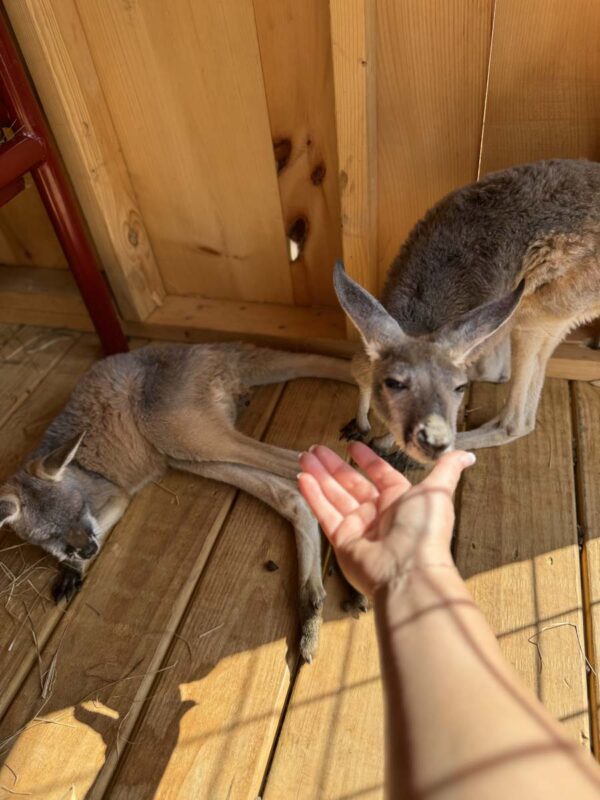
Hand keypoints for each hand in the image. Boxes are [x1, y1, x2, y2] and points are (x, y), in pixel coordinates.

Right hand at [298, 442, 475, 598]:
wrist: (408, 571)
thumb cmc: (425, 531)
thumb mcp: (438, 492)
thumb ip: (447, 470)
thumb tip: (469, 455)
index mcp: (400, 499)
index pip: (379, 473)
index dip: (365, 460)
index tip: (350, 446)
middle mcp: (378, 512)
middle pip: (350, 483)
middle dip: (332, 465)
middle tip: (314, 449)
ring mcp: (359, 527)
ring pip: (334, 495)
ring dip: (319, 476)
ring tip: (303, 457)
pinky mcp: (342, 540)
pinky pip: (325, 514)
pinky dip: (313, 496)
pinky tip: (302, 478)